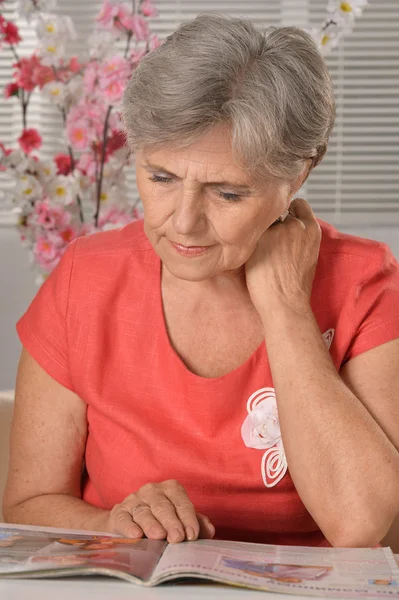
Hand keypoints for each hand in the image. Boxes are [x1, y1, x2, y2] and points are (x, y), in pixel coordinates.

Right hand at [105, 479, 214, 542]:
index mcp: (170, 489)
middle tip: (177, 538)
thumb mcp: (179, 518)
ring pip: (144, 512)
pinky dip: (129, 526)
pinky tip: (136, 535)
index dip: (188, 519)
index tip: (192, 535)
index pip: (181, 502)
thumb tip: (209, 530)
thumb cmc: (160, 519)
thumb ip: (195, 523)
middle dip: (171, 522)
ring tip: (159, 536)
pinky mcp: (119, 512)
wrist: (128, 520)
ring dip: (151, 524)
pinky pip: (124, 518)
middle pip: (163, 506)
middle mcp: (152, 491)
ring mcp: (134, 500)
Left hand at [245, 198, 320, 314]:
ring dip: (259, 233)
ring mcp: (278, 230)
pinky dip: (248, 242)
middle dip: (271, 224)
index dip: (288, 211)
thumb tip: (285, 224)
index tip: (281, 220)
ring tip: (261, 254)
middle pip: (277, 212)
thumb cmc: (294, 285)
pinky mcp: (260, 238)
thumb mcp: (308, 254)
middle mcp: (296, 225)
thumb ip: (299, 236)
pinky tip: (253, 257)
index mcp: (312, 229)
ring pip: (262, 223)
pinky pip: (249, 233)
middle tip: (268, 244)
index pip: (299, 204)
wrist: (285, 303)